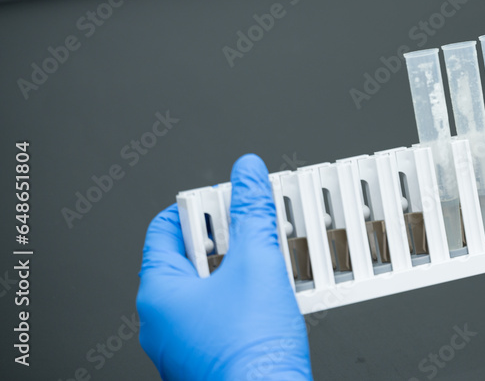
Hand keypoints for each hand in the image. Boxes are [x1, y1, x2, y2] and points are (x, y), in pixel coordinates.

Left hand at [137, 155, 312, 379]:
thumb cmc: (249, 352)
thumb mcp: (258, 264)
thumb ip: (253, 211)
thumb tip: (247, 173)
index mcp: (159, 293)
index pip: (166, 227)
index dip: (200, 204)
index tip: (228, 194)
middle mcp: (165, 321)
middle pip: (194, 256)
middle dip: (231, 234)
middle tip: (258, 221)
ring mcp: (188, 344)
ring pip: (214, 288)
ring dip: (246, 266)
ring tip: (274, 254)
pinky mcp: (214, 359)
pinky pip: (227, 316)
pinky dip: (251, 297)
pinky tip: (277, 293)